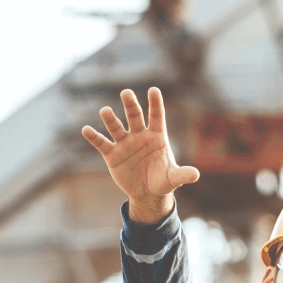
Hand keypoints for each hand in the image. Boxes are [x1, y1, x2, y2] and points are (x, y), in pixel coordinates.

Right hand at [80, 87, 199, 222]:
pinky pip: (102, 143)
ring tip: (105, 111)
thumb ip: (183, 174)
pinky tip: (86, 130)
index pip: (157, 116)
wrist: (147, 192)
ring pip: (116, 127)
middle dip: (130, 104)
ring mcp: (125, 143)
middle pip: (134, 116)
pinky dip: (94, 137)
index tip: (154, 90)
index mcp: (157, 136)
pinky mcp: (112, 154)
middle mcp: (140, 135)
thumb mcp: (173, 178)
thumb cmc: (163, 180)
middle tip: (126, 92)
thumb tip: (196, 175)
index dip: (155, 104)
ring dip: (110, 119)